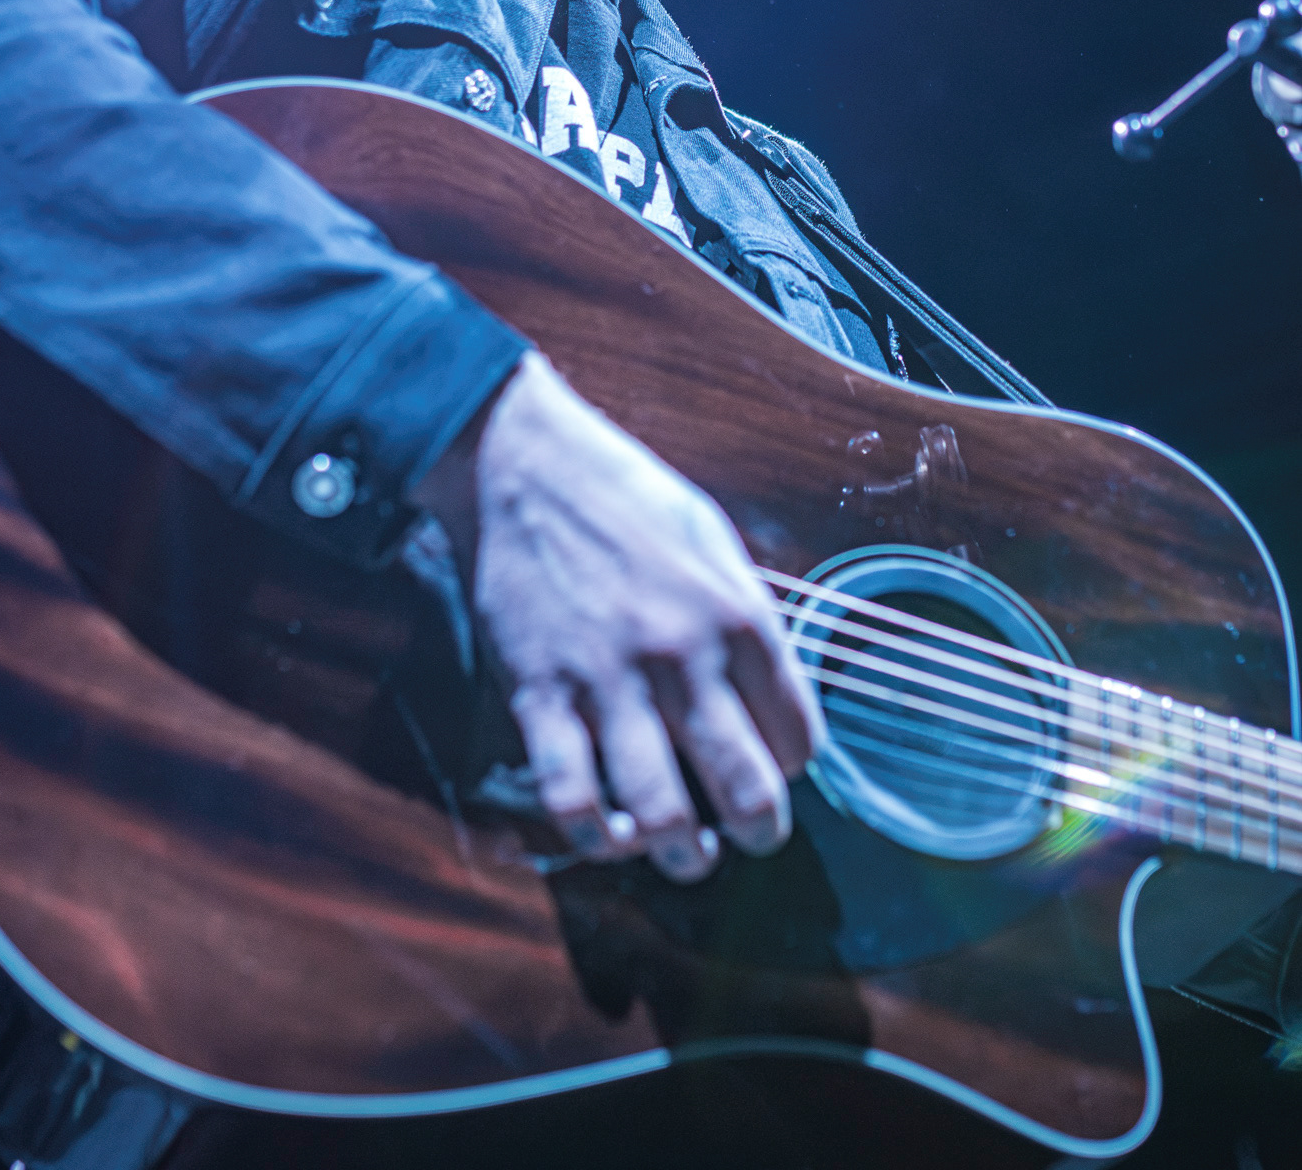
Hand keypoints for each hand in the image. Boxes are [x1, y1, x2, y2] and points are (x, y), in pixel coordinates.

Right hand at [413, 351, 823, 881]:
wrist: (524, 464)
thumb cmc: (625, 498)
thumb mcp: (712, 540)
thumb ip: (744, 617)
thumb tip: (771, 692)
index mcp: (740, 616)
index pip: (797, 739)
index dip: (789, 767)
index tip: (771, 766)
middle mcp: (684, 656)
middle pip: (748, 791)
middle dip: (759, 834)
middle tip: (749, 839)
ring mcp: (610, 681)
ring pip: (664, 815)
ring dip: (683, 855)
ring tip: (686, 855)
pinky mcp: (540, 694)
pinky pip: (572, 798)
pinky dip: (594, 837)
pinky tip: (609, 835)